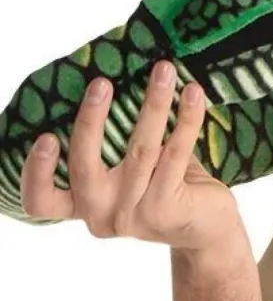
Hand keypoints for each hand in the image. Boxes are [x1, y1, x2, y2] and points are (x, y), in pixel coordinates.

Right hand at [20, 58, 243, 255]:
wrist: (207, 230)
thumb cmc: (163, 188)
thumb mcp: (128, 169)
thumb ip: (112, 141)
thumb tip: (107, 78)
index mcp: (84, 204)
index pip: (43, 200)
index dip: (37, 174)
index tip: (46, 137)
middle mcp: (103, 214)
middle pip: (83, 166)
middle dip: (91, 120)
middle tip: (102, 83)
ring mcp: (134, 215)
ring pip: (139, 150)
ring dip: (153, 103)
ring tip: (164, 70)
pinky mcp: (166, 209)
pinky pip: (174, 153)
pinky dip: (186, 119)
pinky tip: (192, 93)